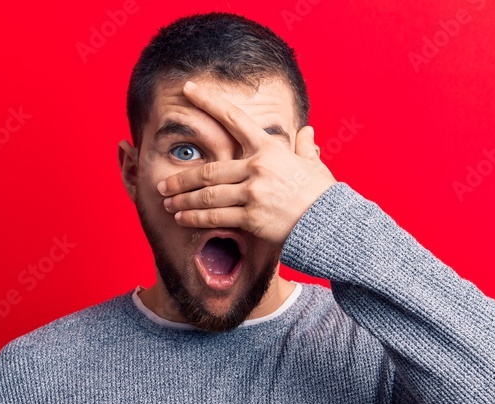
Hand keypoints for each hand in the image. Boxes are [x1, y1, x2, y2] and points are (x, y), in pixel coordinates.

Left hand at [157, 80, 336, 245]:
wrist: (331, 222)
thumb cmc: (321, 193)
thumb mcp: (313, 165)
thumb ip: (305, 148)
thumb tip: (308, 133)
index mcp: (269, 148)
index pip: (233, 119)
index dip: (208, 102)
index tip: (188, 90)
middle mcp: (257, 167)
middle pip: (208, 170)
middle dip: (182, 178)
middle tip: (163, 184)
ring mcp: (253, 193)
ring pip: (208, 195)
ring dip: (183, 199)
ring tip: (167, 202)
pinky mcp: (252, 217)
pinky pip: (216, 217)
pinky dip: (195, 218)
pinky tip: (182, 218)